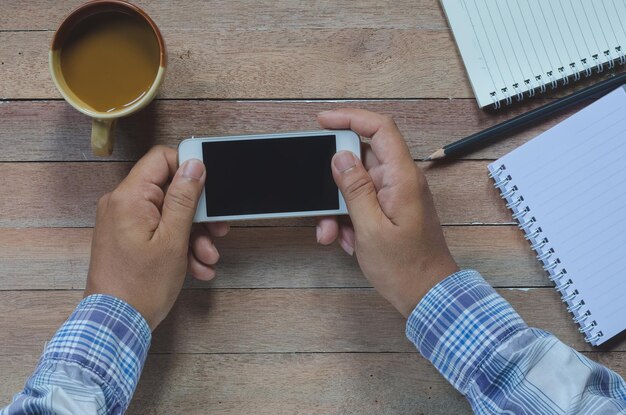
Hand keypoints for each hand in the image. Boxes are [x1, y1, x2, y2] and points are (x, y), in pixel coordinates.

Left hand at [84, 146, 228, 329]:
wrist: (115, 324)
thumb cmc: (140, 287)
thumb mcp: (173, 239)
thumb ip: (184, 198)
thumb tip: (194, 165)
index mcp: (130, 197)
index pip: (162, 158)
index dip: (189, 168)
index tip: (209, 187)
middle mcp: (122, 204)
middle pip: (169, 189)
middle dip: (197, 212)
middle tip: (217, 230)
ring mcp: (124, 222)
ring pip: (168, 214)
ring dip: (193, 235)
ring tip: (207, 258)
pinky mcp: (128, 238)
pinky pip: (158, 231)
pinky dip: (179, 245)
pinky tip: (196, 266)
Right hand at [316, 109, 458, 316]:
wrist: (427, 295)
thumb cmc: (405, 267)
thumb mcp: (370, 228)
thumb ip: (354, 189)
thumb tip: (340, 157)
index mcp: (402, 178)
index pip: (380, 129)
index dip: (350, 118)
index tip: (323, 122)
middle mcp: (401, 181)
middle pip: (361, 161)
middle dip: (336, 183)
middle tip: (323, 208)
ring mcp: (397, 195)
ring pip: (357, 186)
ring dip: (340, 209)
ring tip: (336, 234)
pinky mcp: (392, 210)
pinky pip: (363, 203)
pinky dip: (350, 220)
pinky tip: (350, 241)